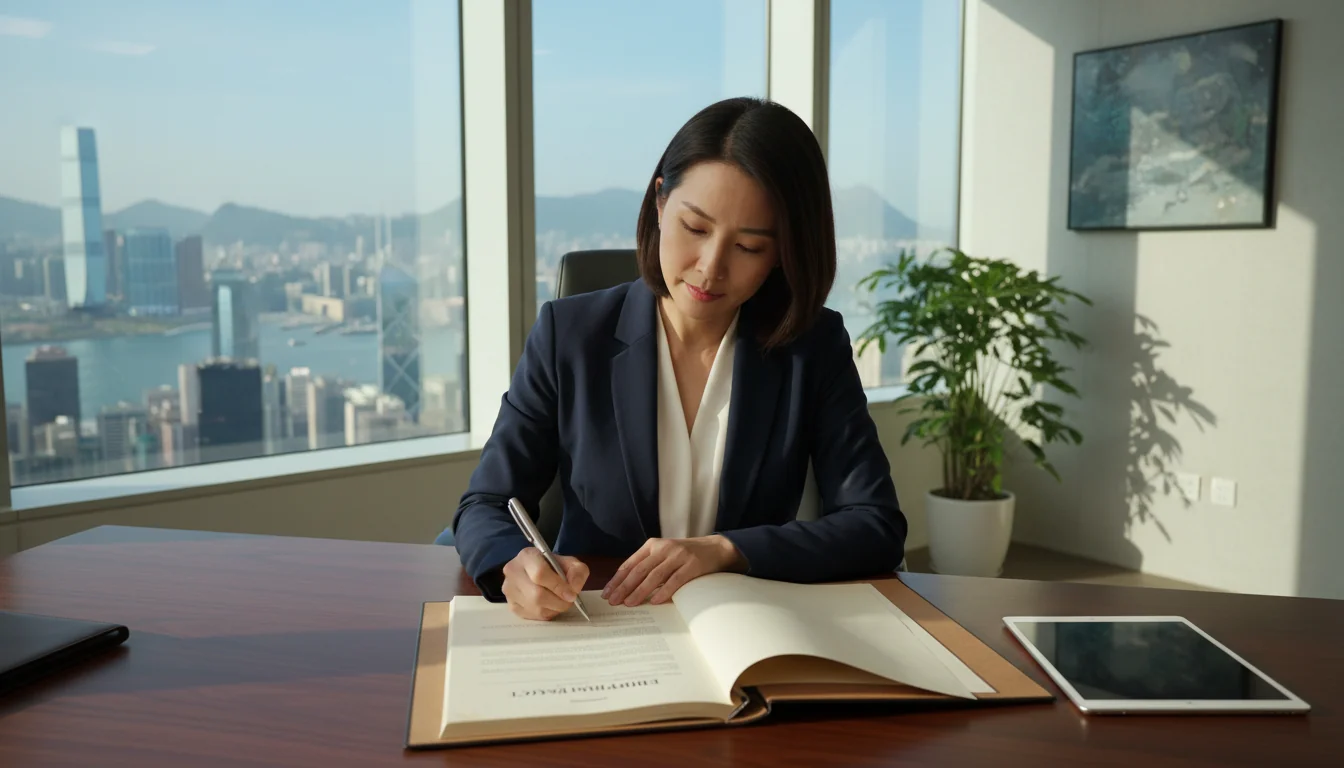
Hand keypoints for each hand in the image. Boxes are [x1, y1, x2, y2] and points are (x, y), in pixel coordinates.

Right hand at [501, 547, 589, 620]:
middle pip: (537, 594)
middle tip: (569, 601)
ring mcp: (509, 590)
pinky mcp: (511, 605)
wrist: (538, 572)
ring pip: (535, 607)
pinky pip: (532, 616)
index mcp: (527, 556)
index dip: (558, 587)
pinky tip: (550, 606)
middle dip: (558, 601)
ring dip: (553, 608)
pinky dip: (546, 614)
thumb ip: (577, 572)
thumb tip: (574, 587)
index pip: (540, 574)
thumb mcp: (570, 563)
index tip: (572, 594)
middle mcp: (513, 572)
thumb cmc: (554, 567)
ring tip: (560, 602)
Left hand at [602, 535, 744, 606]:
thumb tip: (627, 588)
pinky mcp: (692, 565)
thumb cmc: (686, 556)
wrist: (716, 549)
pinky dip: (663, 592)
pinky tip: (654, 602)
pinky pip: (674, 581)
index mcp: (652, 545)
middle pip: (639, 570)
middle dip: (624, 587)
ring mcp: (678, 556)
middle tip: (614, 602)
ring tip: (629, 603)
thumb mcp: (664, 555)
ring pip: (654, 576)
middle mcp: (663, 548)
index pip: (630, 564)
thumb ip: (648, 566)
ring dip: (640, 591)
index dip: (617, 579)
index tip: (607, 593)